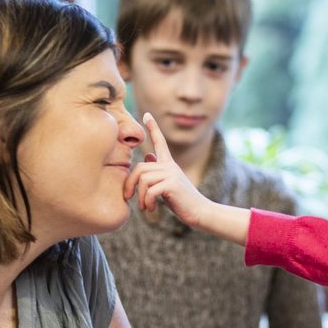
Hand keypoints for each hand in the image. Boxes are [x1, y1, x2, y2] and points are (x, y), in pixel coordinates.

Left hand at [124, 113, 208, 227]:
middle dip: (130, 183)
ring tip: (144, 207)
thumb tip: (147, 156)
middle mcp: (170, 166)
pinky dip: (147, 202)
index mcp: (169, 164)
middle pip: (140, 167)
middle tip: (128, 197)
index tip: (146, 115)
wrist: (199, 212)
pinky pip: (150, 190)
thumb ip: (156, 172)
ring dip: (140, 196)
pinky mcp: (172, 185)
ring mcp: (172, 174)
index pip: (160, 142)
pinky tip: (151, 209)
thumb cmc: (181, 200)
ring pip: (143, 179)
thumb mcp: (166, 184)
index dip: (153, 128)